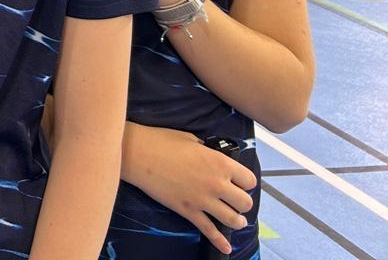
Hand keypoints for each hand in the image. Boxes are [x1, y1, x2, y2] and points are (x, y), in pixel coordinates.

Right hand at [124, 123, 255, 253]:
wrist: (137, 153)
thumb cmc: (161, 141)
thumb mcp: (191, 140)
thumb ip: (207, 152)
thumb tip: (211, 158)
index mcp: (220, 163)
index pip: (249, 180)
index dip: (245, 182)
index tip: (238, 182)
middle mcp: (216, 183)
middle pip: (245, 203)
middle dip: (242, 203)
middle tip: (234, 200)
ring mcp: (203, 199)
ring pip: (233, 219)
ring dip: (236, 220)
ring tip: (234, 219)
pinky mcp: (188, 211)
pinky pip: (209, 230)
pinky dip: (219, 241)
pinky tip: (226, 247)